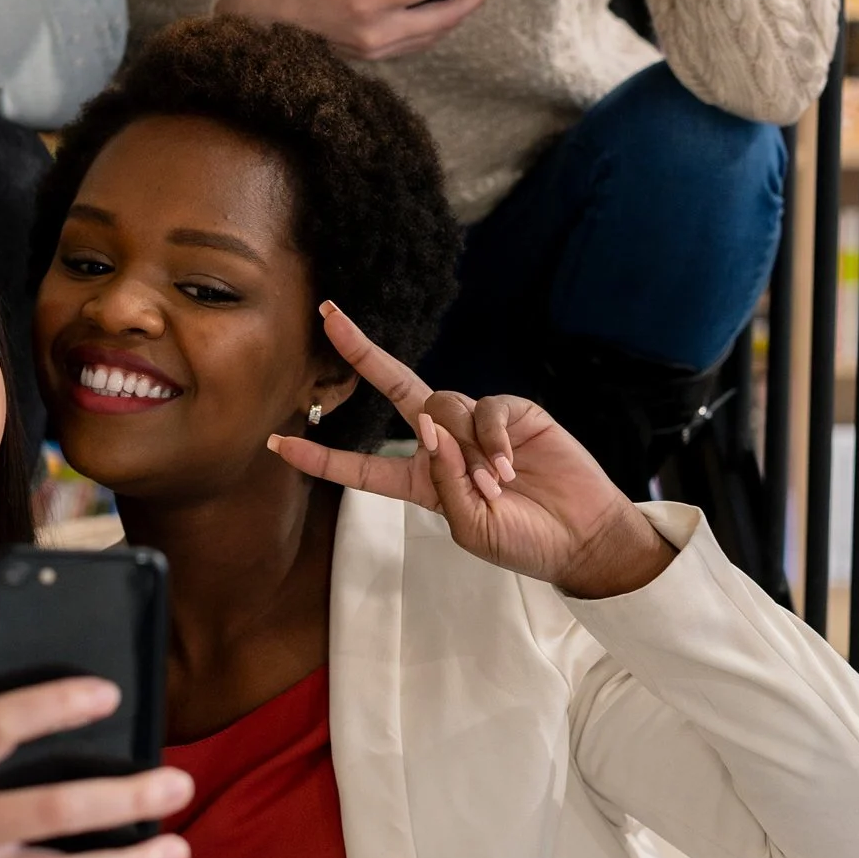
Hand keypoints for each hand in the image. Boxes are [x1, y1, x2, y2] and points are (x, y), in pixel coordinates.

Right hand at [219, 0, 498, 62]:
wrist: (267, 25)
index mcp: (365, 5)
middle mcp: (376, 34)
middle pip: (442, 19)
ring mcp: (377, 50)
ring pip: (434, 35)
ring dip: (461, 13)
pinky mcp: (375, 56)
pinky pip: (420, 42)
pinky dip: (440, 25)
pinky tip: (448, 7)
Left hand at [268, 302, 672, 595]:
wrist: (581, 536)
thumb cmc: (522, 542)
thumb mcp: (472, 529)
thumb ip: (445, 484)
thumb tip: (431, 429)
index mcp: (421, 481)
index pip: (362, 467)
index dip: (321, 457)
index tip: (277, 443)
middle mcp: (442, 444)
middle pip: (394, 389)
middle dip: (361, 351)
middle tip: (328, 316)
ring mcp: (476, 424)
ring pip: (443, 406)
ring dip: (464, 448)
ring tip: (496, 485)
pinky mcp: (512, 411)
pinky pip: (485, 408)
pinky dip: (492, 438)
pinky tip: (509, 466)